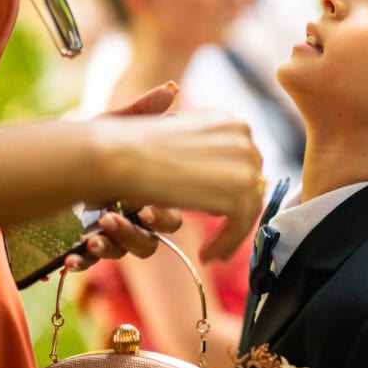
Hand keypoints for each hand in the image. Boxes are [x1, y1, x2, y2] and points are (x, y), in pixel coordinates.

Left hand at [61, 82, 186, 269]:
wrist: (36, 159)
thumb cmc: (82, 143)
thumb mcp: (110, 128)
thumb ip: (142, 113)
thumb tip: (172, 89)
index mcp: (146, 192)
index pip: (167, 214)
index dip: (161, 216)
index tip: (146, 209)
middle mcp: (131, 217)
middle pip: (150, 240)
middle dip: (133, 233)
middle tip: (111, 220)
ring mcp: (107, 235)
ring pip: (123, 253)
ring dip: (111, 248)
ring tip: (92, 240)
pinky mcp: (80, 247)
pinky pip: (88, 263)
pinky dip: (83, 263)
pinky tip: (71, 259)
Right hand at [88, 86, 263, 260]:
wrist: (116, 158)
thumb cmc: (125, 147)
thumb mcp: (162, 133)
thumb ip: (185, 133)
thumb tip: (182, 112)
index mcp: (226, 120)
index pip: (241, 163)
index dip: (227, 190)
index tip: (212, 212)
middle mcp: (242, 135)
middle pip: (250, 184)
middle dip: (233, 210)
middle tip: (216, 238)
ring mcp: (245, 161)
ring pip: (249, 206)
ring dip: (231, 232)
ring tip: (210, 252)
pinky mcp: (241, 189)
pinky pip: (242, 224)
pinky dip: (226, 244)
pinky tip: (207, 255)